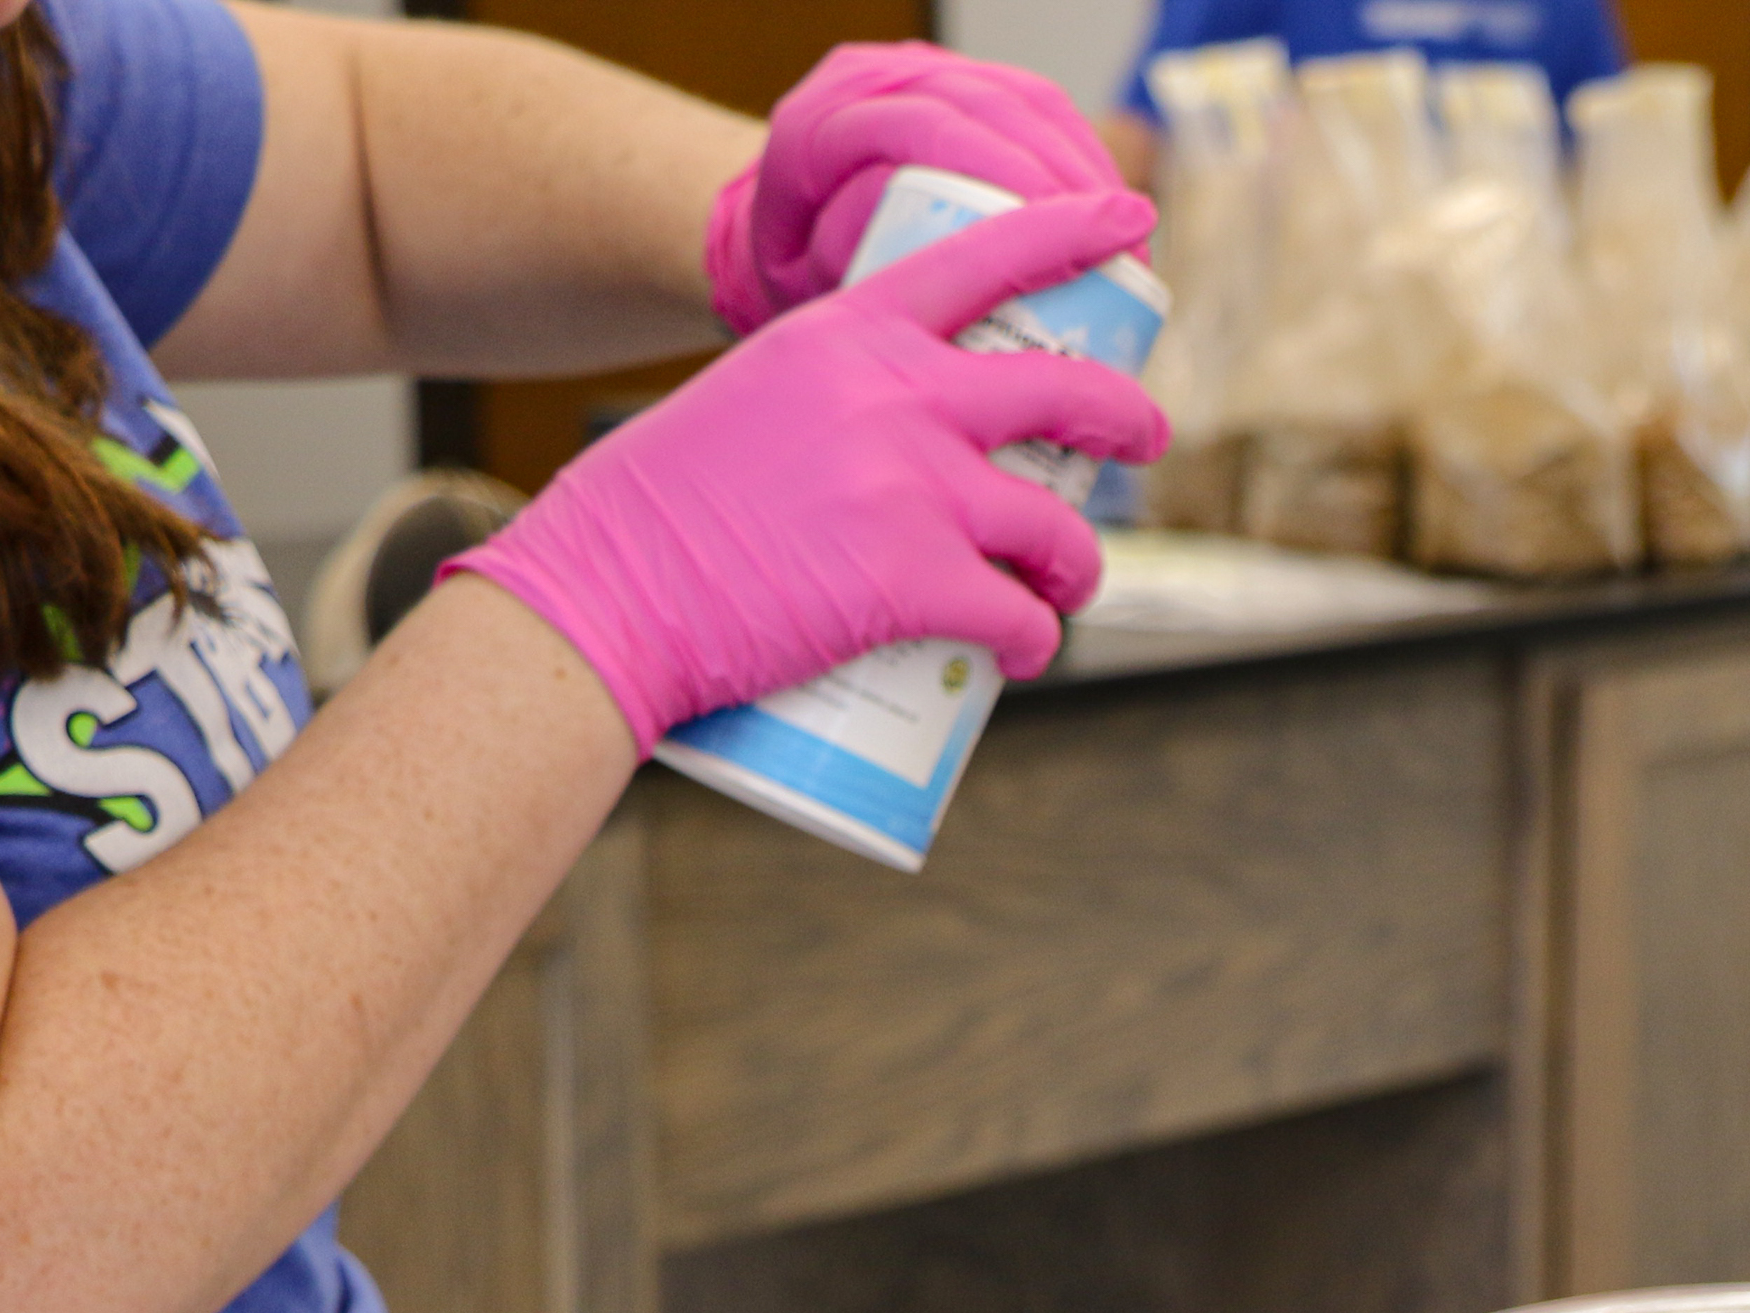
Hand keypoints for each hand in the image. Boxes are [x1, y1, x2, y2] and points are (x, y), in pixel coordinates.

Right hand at [453, 194, 1168, 753]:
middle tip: (1144, 441)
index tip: (1130, 222)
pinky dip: (1034, 643)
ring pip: (1055, 529)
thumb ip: (837, 396)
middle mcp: (896, 396)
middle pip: (1061, 393)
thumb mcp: (754, 397)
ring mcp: (912, 488)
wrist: (605, 589)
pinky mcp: (913, 582)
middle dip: (1125, 419)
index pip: (983, 258)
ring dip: (1077, 565)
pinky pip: (1021, 617)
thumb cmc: (660, 508)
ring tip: (1063, 587)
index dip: (1072, 232)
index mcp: (849, 334)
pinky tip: (1022, 653)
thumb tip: (911, 440)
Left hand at [707, 42, 1132, 337]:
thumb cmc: (802, 287)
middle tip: (1118, 249)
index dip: (1007, 175)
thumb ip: (856, 288)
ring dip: (1087, 166)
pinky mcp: (963, 84)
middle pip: (986, 109)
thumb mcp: (812, 300)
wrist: (787, 241)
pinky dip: (1084, 152)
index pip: (927, 132)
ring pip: (1021, 99)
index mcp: (818, 129)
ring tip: (1131, 235)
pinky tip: (1115, 205)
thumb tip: (941, 292)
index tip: (1067, 235)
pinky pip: (1038, 104)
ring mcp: (918, 75)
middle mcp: (867, 84)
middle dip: (1065, 177)